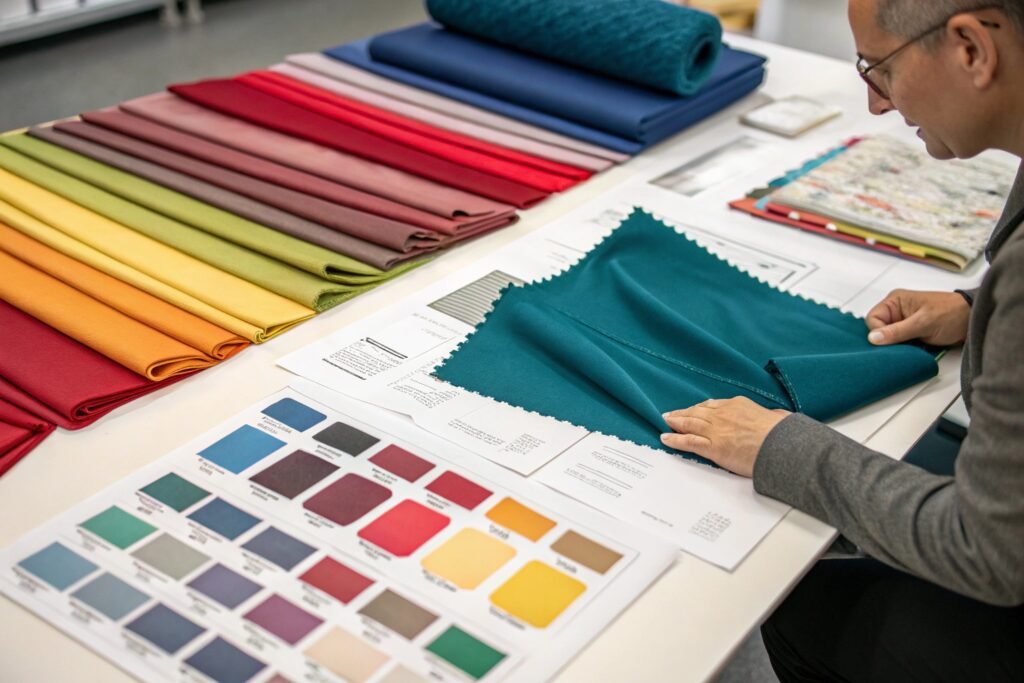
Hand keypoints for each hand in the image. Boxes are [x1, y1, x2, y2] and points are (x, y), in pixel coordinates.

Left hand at [661, 397, 789, 476]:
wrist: (781, 447)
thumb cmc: (783, 434)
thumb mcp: (779, 417)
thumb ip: (773, 415)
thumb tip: (778, 416)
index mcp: (738, 405)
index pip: (714, 405)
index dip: (702, 408)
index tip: (696, 409)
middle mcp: (723, 415)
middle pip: (698, 412)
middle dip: (684, 412)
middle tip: (672, 414)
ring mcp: (716, 431)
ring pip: (689, 423)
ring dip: (675, 422)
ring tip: (666, 421)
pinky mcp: (712, 447)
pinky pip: (688, 441)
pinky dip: (674, 439)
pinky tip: (665, 438)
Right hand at [865, 290, 969, 345]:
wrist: (974, 320)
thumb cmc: (952, 314)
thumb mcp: (924, 322)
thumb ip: (897, 331)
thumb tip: (873, 338)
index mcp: (895, 301)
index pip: (873, 319)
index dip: (879, 333)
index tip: (891, 341)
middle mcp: (896, 310)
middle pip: (878, 330)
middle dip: (887, 341)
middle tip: (901, 346)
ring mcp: (903, 322)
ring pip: (888, 339)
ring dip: (897, 346)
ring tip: (910, 347)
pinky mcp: (911, 333)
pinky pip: (898, 343)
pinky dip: (903, 349)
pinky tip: (912, 350)